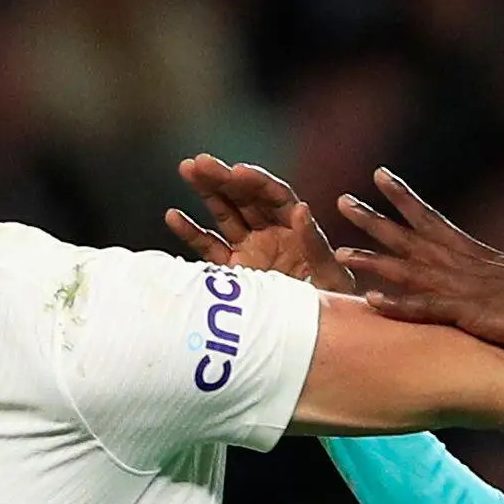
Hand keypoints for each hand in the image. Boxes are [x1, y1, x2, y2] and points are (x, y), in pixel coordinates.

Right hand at [169, 154, 351, 292]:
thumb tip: (300, 209)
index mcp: (296, 228)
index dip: (255, 181)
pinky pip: (209, 247)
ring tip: (187, 169)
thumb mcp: (330, 276)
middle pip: (245, 197)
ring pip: (225, 214)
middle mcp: (271, 233)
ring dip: (206, 191)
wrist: (312, 341)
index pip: (274, 196)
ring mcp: (250, 249)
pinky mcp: (233, 271)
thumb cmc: (330, 308)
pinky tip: (173, 215)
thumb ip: (315, 245)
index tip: (236, 171)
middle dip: (222, 178)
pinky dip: (191, 232)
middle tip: (200, 162)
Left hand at [332, 168, 503, 347]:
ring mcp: (457, 286)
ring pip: (405, 269)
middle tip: (342, 201)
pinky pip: (422, 308)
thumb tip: (463, 268)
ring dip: (372, 260)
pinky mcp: (462, 312)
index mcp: (465, 248)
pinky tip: (371, 302)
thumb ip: (473, 268)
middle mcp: (455, 261)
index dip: (401, 195)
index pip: (427, 214)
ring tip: (340, 252)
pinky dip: (397, 305)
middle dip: (372, 218)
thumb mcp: (497, 274)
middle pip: (406, 235)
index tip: (378, 173)